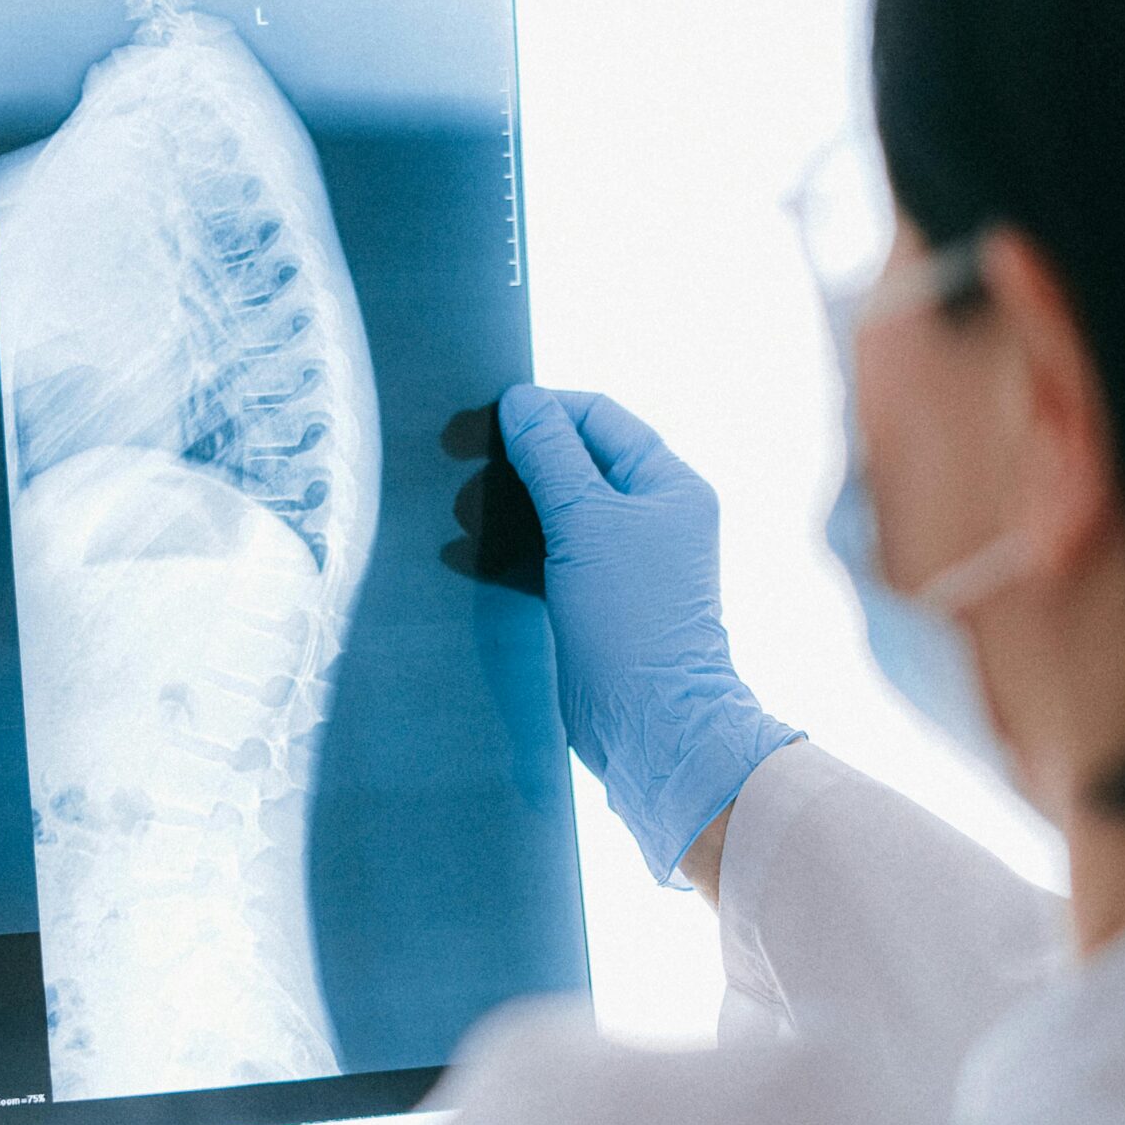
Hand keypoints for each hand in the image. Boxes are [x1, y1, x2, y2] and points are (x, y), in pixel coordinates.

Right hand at [497, 386, 798, 883]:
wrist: (650, 725)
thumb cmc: (630, 617)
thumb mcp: (585, 522)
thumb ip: (550, 457)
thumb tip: (520, 399)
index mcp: (668, 483)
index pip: (600, 417)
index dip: (543, 411)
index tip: (483, 419)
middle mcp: (653, 516)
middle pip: (576, 461)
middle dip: (518, 460)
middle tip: (460, 465)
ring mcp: (626, 561)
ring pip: (557, 511)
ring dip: (508, 507)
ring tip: (456, 513)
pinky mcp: (597, 600)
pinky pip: (549, 556)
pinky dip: (511, 550)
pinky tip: (465, 555)